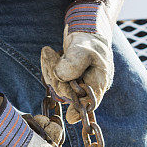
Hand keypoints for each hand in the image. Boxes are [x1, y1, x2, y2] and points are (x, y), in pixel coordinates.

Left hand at [41, 1, 113, 123]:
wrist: (85, 28)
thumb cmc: (89, 38)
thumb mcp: (84, 49)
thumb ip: (73, 63)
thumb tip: (61, 76)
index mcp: (99, 81)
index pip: (90, 103)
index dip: (80, 111)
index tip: (70, 118)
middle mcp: (88, 85)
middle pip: (68, 93)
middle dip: (56, 77)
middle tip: (50, 55)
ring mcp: (76, 82)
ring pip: (58, 86)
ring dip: (50, 69)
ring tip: (48, 52)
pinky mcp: (66, 78)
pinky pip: (53, 79)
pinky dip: (48, 66)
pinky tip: (48, 54)